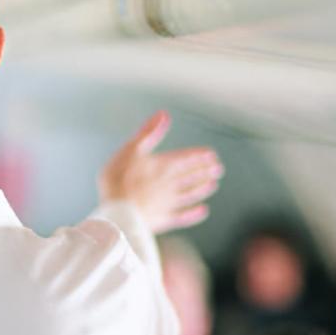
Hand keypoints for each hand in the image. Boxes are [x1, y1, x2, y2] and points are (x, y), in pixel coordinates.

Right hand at [98, 111, 222, 233]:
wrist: (117, 213)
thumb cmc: (118, 180)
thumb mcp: (130, 150)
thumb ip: (148, 133)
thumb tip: (163, 115)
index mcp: (162, 166)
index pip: (185, 159)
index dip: (198, 156)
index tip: (211, 155)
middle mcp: (169, 184)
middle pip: (190, 176)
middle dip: (204, 171)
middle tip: (218, 169)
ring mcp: (168, 203)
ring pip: (190, 194)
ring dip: (202, 189)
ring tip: (213, 185)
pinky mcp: (163, 219)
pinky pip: (183, 216)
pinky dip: (194, 214)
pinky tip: (203, 211)